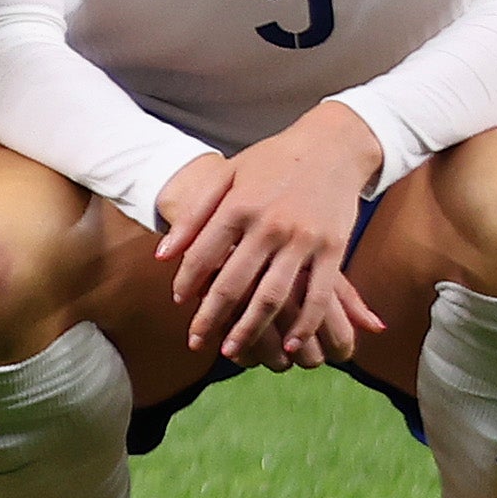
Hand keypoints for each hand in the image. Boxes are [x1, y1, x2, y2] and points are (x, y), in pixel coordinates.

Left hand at [158, 116, 384, 367]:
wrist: (332, 146)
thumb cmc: (272, 160)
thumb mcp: (227, 175)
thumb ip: (194, 214)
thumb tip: (163, 255)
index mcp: (237, 206)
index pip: (202, 254)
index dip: (187, 282)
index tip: (178, 302)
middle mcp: (268, 226)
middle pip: (232, 283)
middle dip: (210, 317)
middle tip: (195, 342)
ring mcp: (303, 240)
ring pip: (272, 296)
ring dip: (250, 328)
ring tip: (233, 351)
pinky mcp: (334, 249)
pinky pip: (318, 295)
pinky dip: (305, 323)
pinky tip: (292, 343)